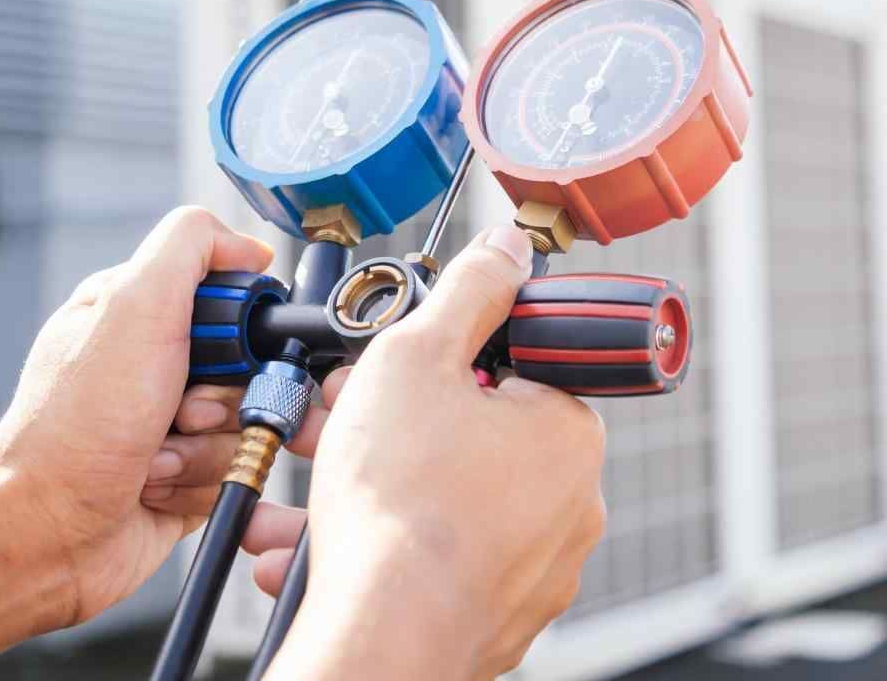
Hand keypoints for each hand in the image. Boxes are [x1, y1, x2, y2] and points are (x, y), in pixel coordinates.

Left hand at [0, 207, 290, 672]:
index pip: (233, 300)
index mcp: (140, 314)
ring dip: (207, 447)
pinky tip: (152, 486)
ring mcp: (168, 424)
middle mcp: (154, 366)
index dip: (241, 328)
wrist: (42, 531)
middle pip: (251, 367)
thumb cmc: (73, 428)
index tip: (220, 350)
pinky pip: (233, 472)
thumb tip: (249, 244)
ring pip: (246, 424)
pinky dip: (199, 483)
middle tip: (181, 409)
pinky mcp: (183, 478)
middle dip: (225, 397)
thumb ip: (192, 247)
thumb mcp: (134, 306)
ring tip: (155, 457)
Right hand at [243, 227, 606, 679]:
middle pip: (474, 435)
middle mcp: (570, 503)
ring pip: (447, 501)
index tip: (398, 370)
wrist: (382, 636)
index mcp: (567, 431)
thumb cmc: (402, 507)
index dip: (444, 360)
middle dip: (396, 424)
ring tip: (315, 495)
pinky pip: (438, 561)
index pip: (515, 367)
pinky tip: (323, 551)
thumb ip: (466, 294)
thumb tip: (505, 250)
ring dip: (377, 487)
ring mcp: (536, 567)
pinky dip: (386, 547)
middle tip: (342, 423)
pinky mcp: (497, 615)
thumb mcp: (417, 358)